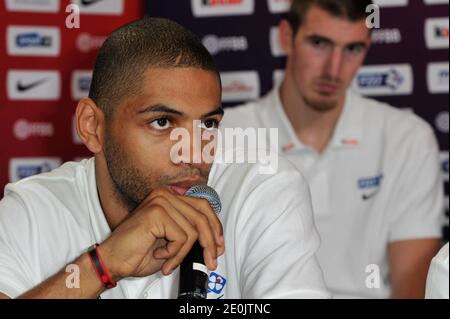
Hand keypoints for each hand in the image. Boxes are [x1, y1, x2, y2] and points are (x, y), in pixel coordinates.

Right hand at [97, 187, 224, 281]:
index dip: (215, 226)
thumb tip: (216, 244)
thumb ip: (192, 236)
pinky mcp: (157, 213)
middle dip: (209, 242)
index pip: (203, 205)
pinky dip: (174, 253)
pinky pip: (181, 238)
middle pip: (202, 216)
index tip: (219, 245)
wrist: (113, 260)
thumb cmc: (138, 252)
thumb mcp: (172, 242)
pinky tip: (159, 255)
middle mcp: (165, 195)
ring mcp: (160, 201)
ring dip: (183, 253)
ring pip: (192, 230)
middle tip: (210, 261)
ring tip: (169, 261)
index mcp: (169, 197)